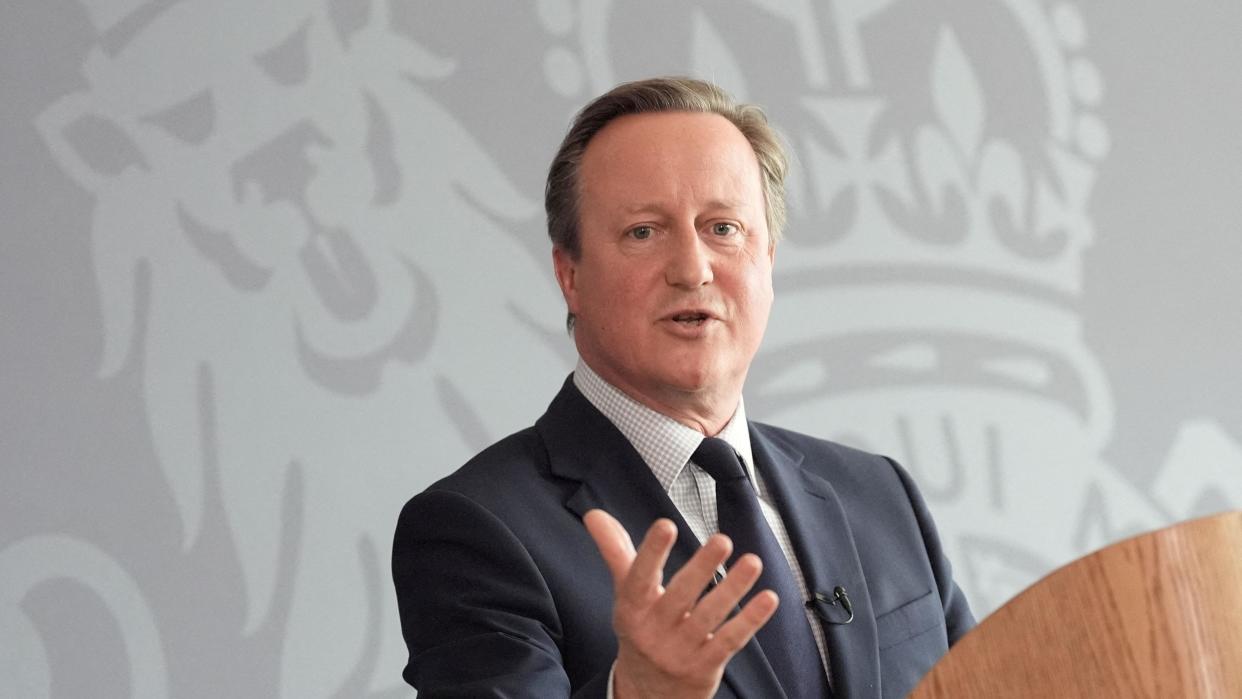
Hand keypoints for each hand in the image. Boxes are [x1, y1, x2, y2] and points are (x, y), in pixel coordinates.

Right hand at [583, 509, 777, 698]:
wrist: (646, 694)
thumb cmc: (640, 631)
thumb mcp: (625, 596)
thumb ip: (615, 553)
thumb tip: (594, 515)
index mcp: (632, 608)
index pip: (639, 577)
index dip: (651, 552)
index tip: (666, 525)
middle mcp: (654, 630)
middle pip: (680, 596)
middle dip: (702, 567)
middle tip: (722, 540)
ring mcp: (680, 651)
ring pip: (709, 617)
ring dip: (732, 589)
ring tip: (752, 561)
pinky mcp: (705, 667)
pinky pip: (729, 641)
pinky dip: (750, 620)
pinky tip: (768, 598)